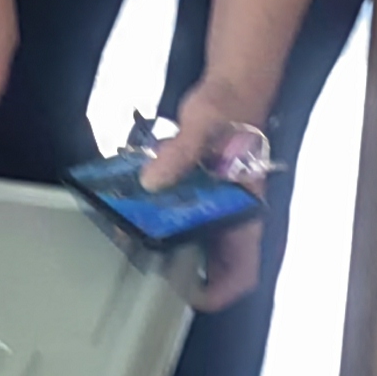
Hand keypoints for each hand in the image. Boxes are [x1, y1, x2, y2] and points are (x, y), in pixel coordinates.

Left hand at [145, 85, 270, 314]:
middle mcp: (233, 212)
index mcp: (246, 207)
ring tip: (129, 235)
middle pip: (213, 261)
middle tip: (143, 262)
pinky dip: (159, 214)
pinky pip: (180, 212)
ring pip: (194, 238)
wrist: (233, 79)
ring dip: (166, 241)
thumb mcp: (206, 122)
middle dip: (181, 269)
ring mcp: (217, 201)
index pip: (243, 268)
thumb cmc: (231, 103)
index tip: (185, 296)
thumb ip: (181, 151)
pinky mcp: (201, 187)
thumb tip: (152, 181)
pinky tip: (132, 206)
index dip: (219, 291)